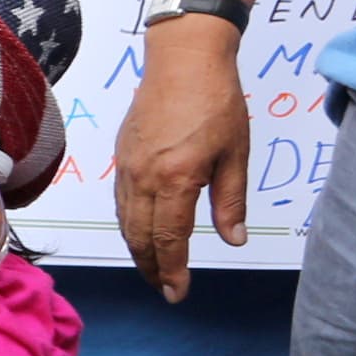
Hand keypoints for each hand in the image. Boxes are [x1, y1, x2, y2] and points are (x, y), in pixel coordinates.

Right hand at [115, 20, 252, 298]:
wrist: (182, 60)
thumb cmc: (216, 103)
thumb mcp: (235, 154)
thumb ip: (230, 200)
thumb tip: (233, 239)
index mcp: (176, 179)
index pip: (169, 239)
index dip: (173, 270)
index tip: (177, 294)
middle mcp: (144, 179)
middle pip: (140, 237)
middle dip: (152, 268)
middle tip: (164, 290)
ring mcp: (127, 169)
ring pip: (126, 223)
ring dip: (137, 250)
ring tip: (152, 268)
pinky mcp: (121, 158)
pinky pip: (121, 203)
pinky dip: (129, 226)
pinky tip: (139, 232)